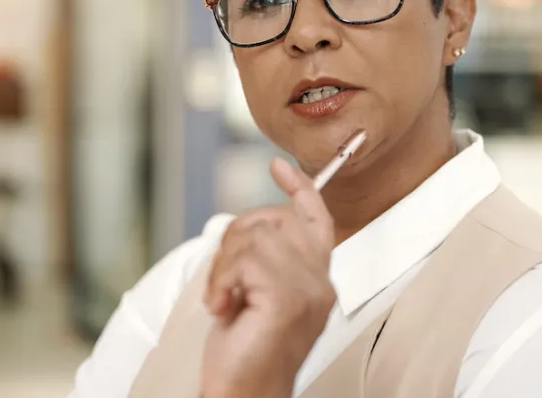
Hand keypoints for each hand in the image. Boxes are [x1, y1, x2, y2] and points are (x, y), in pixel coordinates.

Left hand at [201, 158, 336, 397]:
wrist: (243, 395)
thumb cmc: (244, 354)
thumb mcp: (254, 296)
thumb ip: (264, 262)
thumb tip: (253, 227)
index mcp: (316, 280)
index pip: (316, 220)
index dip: (300, 189)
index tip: (279, 167)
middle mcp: (319, 282)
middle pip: (273, 219)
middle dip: (235, 240)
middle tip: (224, 282)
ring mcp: (307, 290)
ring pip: (255, 236)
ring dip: (224, 265)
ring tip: (224, 300)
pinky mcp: (287, 299)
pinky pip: (245, 259)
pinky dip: (222, 280)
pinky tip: (223, 308)